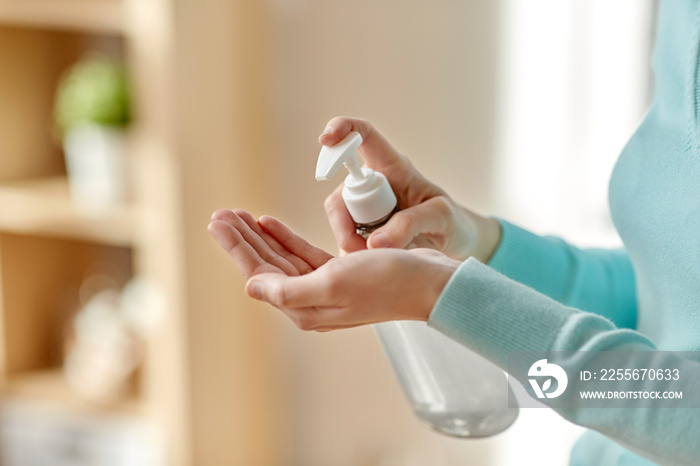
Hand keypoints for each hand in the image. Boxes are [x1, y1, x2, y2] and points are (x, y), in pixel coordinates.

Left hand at [208, 209, 459, 330]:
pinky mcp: (338, 273)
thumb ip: (289, 289)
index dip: (237, 247)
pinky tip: (270, 223)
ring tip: (239, 215)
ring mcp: (324, 286)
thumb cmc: (386, 283)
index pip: (259, 274)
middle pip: (266, 265)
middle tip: (221, 214)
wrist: (428, 282)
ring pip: (281, 257)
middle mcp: (310, 300)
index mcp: (304, 307)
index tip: (218, 221)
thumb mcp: (334, 284)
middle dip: (242, 239)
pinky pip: (302, 253)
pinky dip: (285, 237)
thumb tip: (251, 288)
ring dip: (260, 236)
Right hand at [319, 116, 500, 261]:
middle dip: (346, 226)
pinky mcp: (360, 233)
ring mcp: (363, 210)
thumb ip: (410, 224)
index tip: (325, 141)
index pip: (363, 136)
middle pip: (339, 197)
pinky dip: (355, 257)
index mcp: (392, 167)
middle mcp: (372, 185)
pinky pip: (345, 243)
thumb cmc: (452, 222)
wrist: (456, 246)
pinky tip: (376, 264)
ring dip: (352, 245)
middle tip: (369, 249)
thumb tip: (373, 243)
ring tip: (380, 259)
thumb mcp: (441, 218)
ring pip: (339, 224)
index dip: (342, 130)